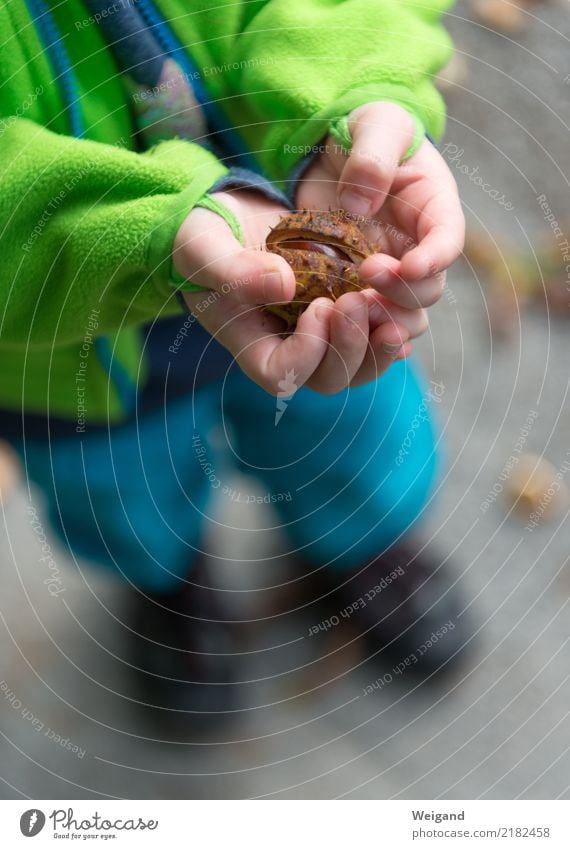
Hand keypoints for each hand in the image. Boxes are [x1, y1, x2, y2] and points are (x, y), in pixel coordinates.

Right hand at [173, 190, 413, 395]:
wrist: (228, 217)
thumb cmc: (203, 238)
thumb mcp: (203, 248)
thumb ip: (233, 270)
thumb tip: (284, 285)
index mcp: (253, 345)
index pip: (283, 375)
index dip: (307, 354)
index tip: (317, 308)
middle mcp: (292, 349)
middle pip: (330, 379)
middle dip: (349, 348)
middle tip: (355, 302)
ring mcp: (322, 335)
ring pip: (361, 366)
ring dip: (378, 344)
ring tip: (387, 310)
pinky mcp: (345, 313)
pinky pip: (376, 337)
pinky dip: (392, 328)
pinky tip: (402, 311)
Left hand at [297, 101, 464, 338]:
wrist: (335, 151)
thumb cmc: (366, 130)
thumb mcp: (375, 124)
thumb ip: (372, 156)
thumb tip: (359, 205)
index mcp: (434, 207)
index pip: (447, 239)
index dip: (435, 257)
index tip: (410, 264)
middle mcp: (419, 248)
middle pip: (428, 287)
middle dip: (402, 288)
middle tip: (366, 273)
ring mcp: (391, 272)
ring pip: (405, 314)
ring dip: (386, 319)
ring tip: (356, 310)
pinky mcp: (361, 288)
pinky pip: (373, 321)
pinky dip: (367, 335)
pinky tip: (348, 339)